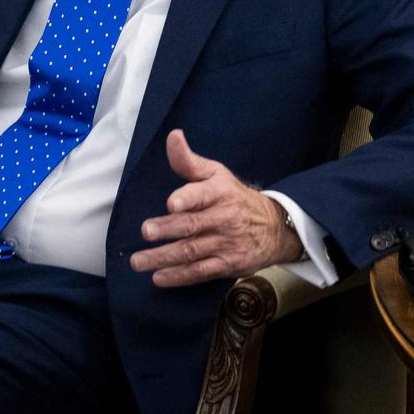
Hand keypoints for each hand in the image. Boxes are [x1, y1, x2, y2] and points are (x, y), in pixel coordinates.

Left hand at [130, 129, 302, 286]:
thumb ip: (189, 160)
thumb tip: (173, 136)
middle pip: (193, 225)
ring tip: (138, 261)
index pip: (203, 194)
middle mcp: (224, 218)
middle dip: (168, 229)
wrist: (274, 227)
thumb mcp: (216, 174)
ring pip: (192, 251)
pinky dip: (179, 276)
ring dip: (163, 258)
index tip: (172, 203)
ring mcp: (226, 243)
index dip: (188, 198)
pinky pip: (200, 272)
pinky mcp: (227, 265)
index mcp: (220, 192)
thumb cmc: (234, 196)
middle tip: (146, 231)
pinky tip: (159, 277)